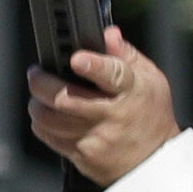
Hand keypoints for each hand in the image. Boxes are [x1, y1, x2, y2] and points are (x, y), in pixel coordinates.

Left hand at [25, 29, 182, 187]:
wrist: (155, 158)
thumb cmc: (151, 114)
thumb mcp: (151, 79)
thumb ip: (126, 55)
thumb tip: (108, 33)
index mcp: (132, 90)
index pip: (113, 75)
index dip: (94, 66)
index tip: (78, 59)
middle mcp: (113, 115)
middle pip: (65, 98)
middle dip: (42, 83)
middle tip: (37, 74)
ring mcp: (97, 138)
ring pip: (49, 119)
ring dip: (38, 104)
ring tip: (41, 97)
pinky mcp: (84, 155)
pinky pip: (49, 137)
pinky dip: (43, 125)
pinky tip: (51, 117)